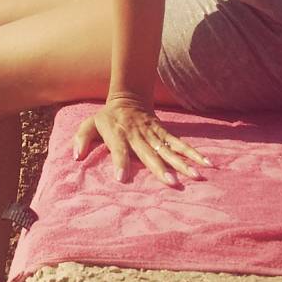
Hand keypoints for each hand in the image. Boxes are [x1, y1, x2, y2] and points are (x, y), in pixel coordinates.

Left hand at [72, 98, 212, 185]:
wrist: (128, 98)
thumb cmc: (107, 117)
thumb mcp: (89, 124)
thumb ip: (82, 139)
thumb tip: (76, 156)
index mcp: (117, 134)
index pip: (118, 149)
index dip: (120, 162)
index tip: (121, 178)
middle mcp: (137, 135)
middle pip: (148, 153)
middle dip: (160, 168)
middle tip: (171, 183)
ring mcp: (152, 133)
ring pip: (168, 149)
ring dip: (182, 162)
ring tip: (195, 175)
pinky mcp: (163, 132)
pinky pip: (178, 143)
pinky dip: (192, 152)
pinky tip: (205, 162)